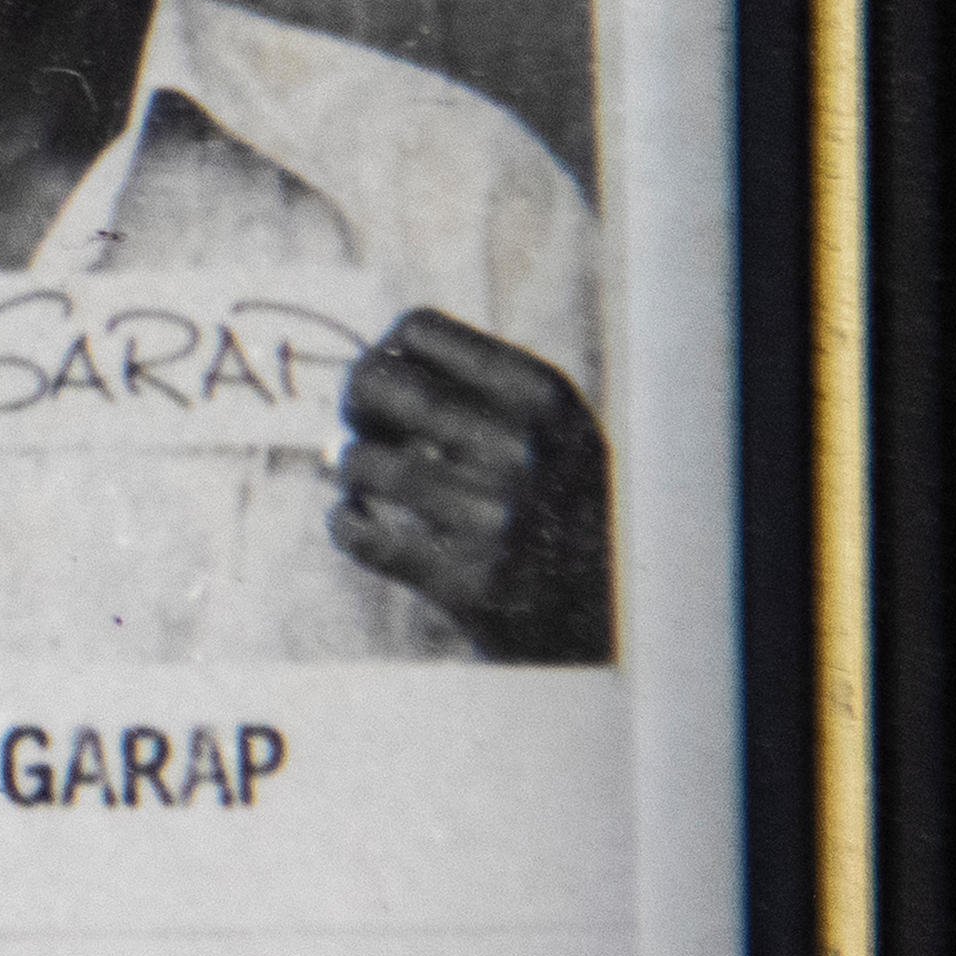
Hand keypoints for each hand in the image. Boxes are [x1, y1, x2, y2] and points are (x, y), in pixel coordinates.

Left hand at [332, 308, 614, 663]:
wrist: (611, 626)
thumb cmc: (561, 513)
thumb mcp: (551, 432)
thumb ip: (472, 391)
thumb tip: (363, 370)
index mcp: (545, 397)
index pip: (418, 329)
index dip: (383, 354)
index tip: (388, 386)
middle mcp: (524, 448)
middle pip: (378, 383)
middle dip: (353, 405)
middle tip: (363, 431)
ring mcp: (496, 516)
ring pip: (359, 461)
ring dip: (350, 471)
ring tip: (368, 486)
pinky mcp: (467, 580)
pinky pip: (357, 531)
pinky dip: (344, 524)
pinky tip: (361, 525)